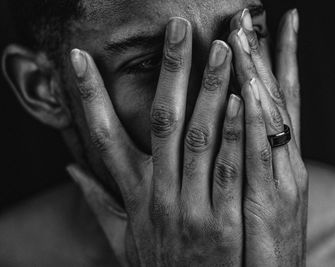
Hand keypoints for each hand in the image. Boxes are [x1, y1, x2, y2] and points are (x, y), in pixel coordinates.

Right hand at [68, 18, 244, 265]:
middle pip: (162, 122)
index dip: (88, 97)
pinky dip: (234, 132)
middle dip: (169, 72)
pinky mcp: (223, 224)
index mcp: (134, 195)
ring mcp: (191, 208)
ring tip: (221, 49)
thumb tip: (69, 170)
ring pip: (200, 138)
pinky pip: (229, 169)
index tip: (76, 59)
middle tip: (178, 29)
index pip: (102, 137)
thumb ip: (98, 202)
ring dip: (210, 90)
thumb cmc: (160, 266)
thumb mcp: (122, 238)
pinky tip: (244, 99)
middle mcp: (159, 195)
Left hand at [228, 8, 307, 265]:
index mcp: (283, 159)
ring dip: (256, 77)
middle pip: (275, 100)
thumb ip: (253, 161)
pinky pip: (258, 158)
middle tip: (248, 17)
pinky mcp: (268, 204)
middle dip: (262, 57)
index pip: (284, 99)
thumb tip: (232, 128)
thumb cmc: (264, 238)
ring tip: (243, 38)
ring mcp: (280, 180)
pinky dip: (252, 126)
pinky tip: (243, 96)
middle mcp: (286, 163)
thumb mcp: (265, 195)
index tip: (279, 23)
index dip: (282, 60)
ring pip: (269, 119)